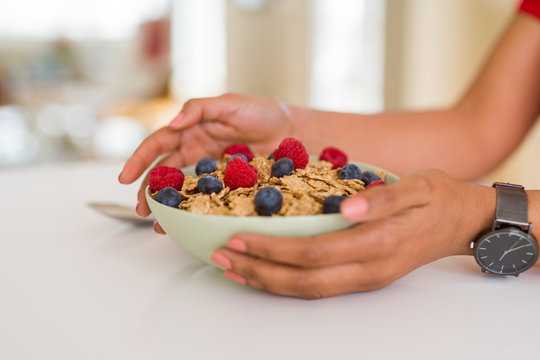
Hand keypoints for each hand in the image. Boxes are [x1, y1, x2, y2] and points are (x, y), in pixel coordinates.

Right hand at [118, 93, 293, 225]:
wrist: (294, 132)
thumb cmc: (262, 113)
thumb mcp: (230, 104)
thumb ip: (199, 109)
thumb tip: (172, 123)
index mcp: (192, 127)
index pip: (159, 143)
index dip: (140, 159)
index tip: (124, 177)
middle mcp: (196, 148)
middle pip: (164, 170)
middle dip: (148, 189)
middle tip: (141, 210)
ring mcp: (210, 167)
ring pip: (181, 186)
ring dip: (167, 203)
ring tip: (157, 223)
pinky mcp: (226, 182)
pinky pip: (205, 196)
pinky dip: (193, 208)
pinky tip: (186, 221)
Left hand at [210, 170, 495, 298]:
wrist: (464, 221)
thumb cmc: (439, 198)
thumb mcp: (418, 186)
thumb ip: (382, 198)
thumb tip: (344, 209)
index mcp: (378, 244)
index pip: (313, 254)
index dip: (272, 250)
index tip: (238, 238)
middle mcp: (369, 270)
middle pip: (303, 281)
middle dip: (258, 271)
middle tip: (221, 257)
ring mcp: (367, 279)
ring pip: (308, 292)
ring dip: (267, 282)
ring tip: (232, 269)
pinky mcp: (364, 278)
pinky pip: (318, 288)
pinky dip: (286, 283)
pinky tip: (266, 272)